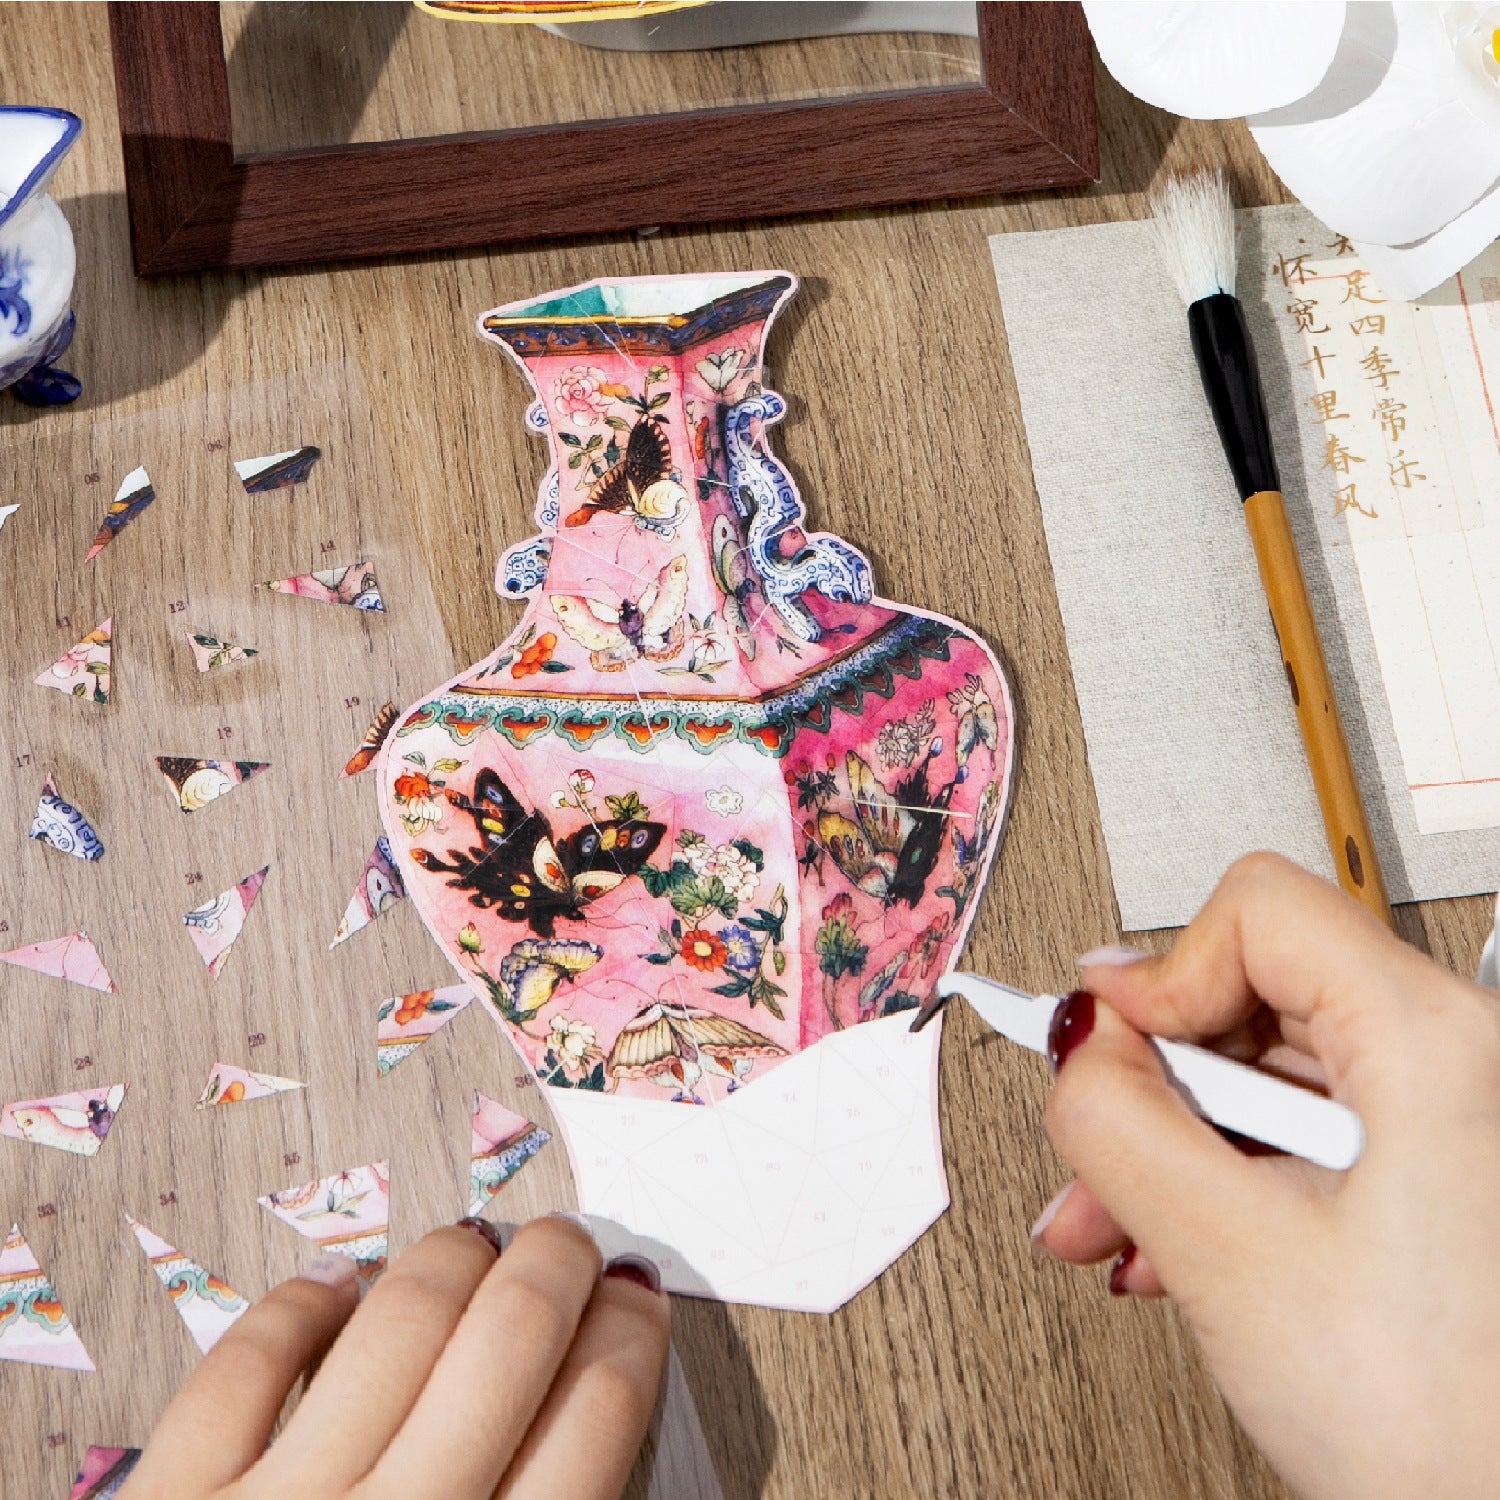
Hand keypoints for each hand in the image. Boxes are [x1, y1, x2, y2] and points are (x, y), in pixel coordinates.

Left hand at [122, 1216, 669, 1499]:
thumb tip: (605, 1442)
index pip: (598, 1413)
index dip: (631, 1333)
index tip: (637, 1299)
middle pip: (513, 1336)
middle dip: (560, 1265)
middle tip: (569, 1245)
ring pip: (398, 1320)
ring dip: (450, 1259)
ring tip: (473, 1245)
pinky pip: (246, 1364)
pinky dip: (299, 1308)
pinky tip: (336, 1287)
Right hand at [1032, 852, 1499, 1499]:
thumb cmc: (1453, 1430)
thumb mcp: (1231, 1257)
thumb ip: (1120, 1125)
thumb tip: (1076, 1044)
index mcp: (1437, 1044)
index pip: (1260, 912)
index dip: (1163, 973)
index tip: (1106, 1044)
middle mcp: (1466, 1058)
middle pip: (1257, 997)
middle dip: (1153, 1085)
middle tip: (1098, 1155)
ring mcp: (1459, 1116)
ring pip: (1275, 1074)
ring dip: (1181, 1145)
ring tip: (1125, 1228)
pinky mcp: (1446, 1169)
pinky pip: (1315, 1132)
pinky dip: (1236, 1176)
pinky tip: (1184, 1246)